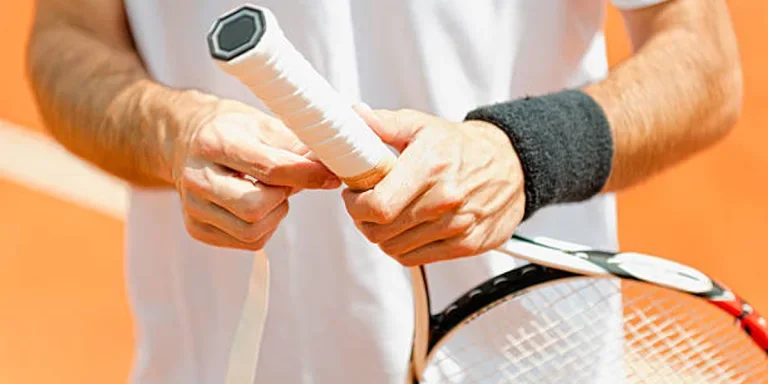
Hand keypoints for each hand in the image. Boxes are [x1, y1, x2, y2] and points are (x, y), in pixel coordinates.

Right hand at [170, 91, 339, 249]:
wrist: (188, 141)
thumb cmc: (235, 131)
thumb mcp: (265, 125)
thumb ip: (299, 146)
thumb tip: (336, 164)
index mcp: (215, 143)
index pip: (269, 168)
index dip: (306, 174)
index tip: (329, 175)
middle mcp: (196, 176)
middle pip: (256, 208)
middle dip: (281, 198)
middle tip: (284, 183)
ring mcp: (192, 206)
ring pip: (252, 232)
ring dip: (274, 216)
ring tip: (270, 194)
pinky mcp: (195, 228)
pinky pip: (245, 243)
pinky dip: (263, 228)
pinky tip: (257, 206)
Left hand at [343, 108, 524, 265]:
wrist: (512, 163)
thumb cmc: (461, 146)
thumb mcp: (422, 125)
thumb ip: (385, 123)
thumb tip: (356, 116)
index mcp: (430, 167)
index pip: (378, 205)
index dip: (355, 204)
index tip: (353, 195)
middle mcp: (445, 199)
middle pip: (381, 231)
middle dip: (363, 219)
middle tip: (365, 205)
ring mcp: (458, 225)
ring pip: (395, 248)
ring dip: (382, 235)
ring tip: (387, 215)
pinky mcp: (467, 244)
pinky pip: (416, 258)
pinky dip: (402, 248)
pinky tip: (405, 229)